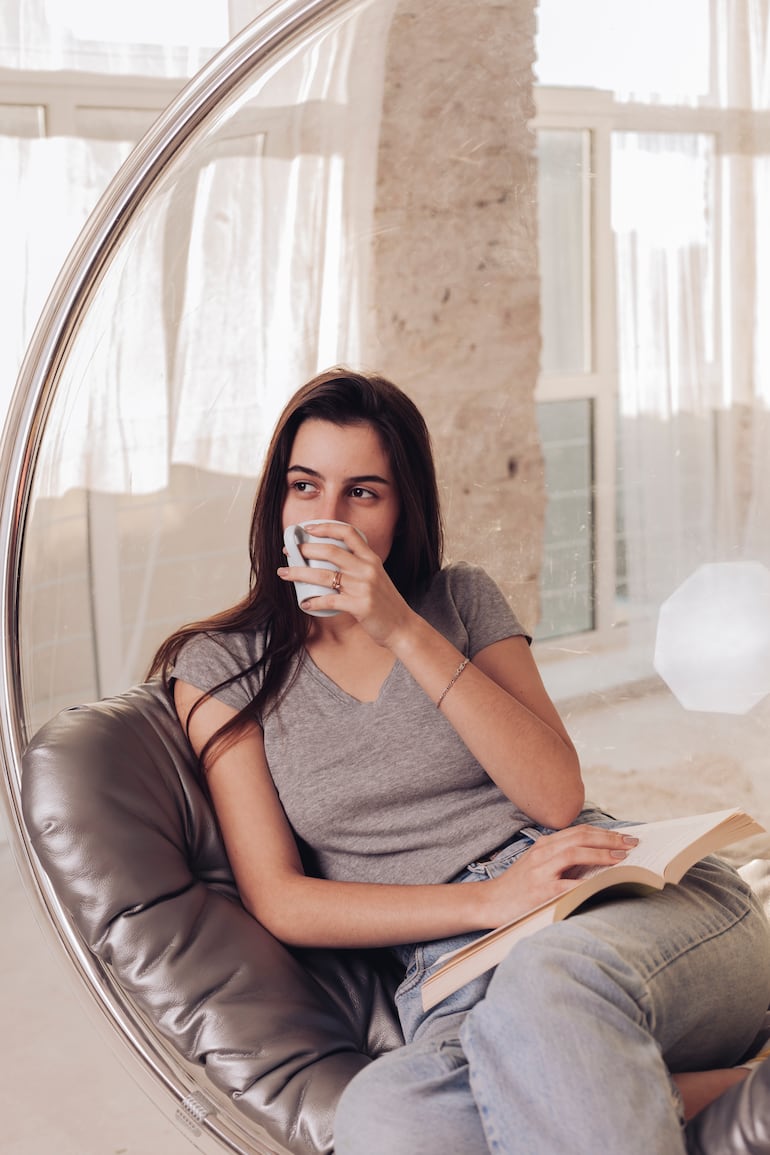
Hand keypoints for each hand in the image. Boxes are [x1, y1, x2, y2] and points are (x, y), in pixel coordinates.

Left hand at [277, 521, 414, 647]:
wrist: (402, 627)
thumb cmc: (385, 603)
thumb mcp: (376, 577)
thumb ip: (358, 566)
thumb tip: (329, 561)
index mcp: (371, 559)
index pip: (348, 533)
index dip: (326, 527)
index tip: (308, 528)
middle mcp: (367, 569)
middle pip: (330, 551)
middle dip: (304, 549)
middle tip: (289, 552)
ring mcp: (363, 586)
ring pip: (323, 575)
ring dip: (299, 573)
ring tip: (283, 573)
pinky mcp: (360, 605)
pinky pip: (328, 600)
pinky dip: (313, 601)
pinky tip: (304, 603)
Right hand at [480, 825, 638, 926]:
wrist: (490, 902)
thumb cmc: (517, 887)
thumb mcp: (537, 865)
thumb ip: (560, 860)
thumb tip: (596, 860)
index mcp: (544, 845)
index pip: (579, 832)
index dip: (604, 832)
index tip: (624, 836)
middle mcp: (543, 852)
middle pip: (581, 837)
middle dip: (610, 838)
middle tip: (633, 842)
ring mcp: (542, 871)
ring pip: (576, 852)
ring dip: (603, 852)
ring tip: (623, 856)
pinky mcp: (542, 891)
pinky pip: (570, 883)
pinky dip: (589, 880)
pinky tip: (605, 881)